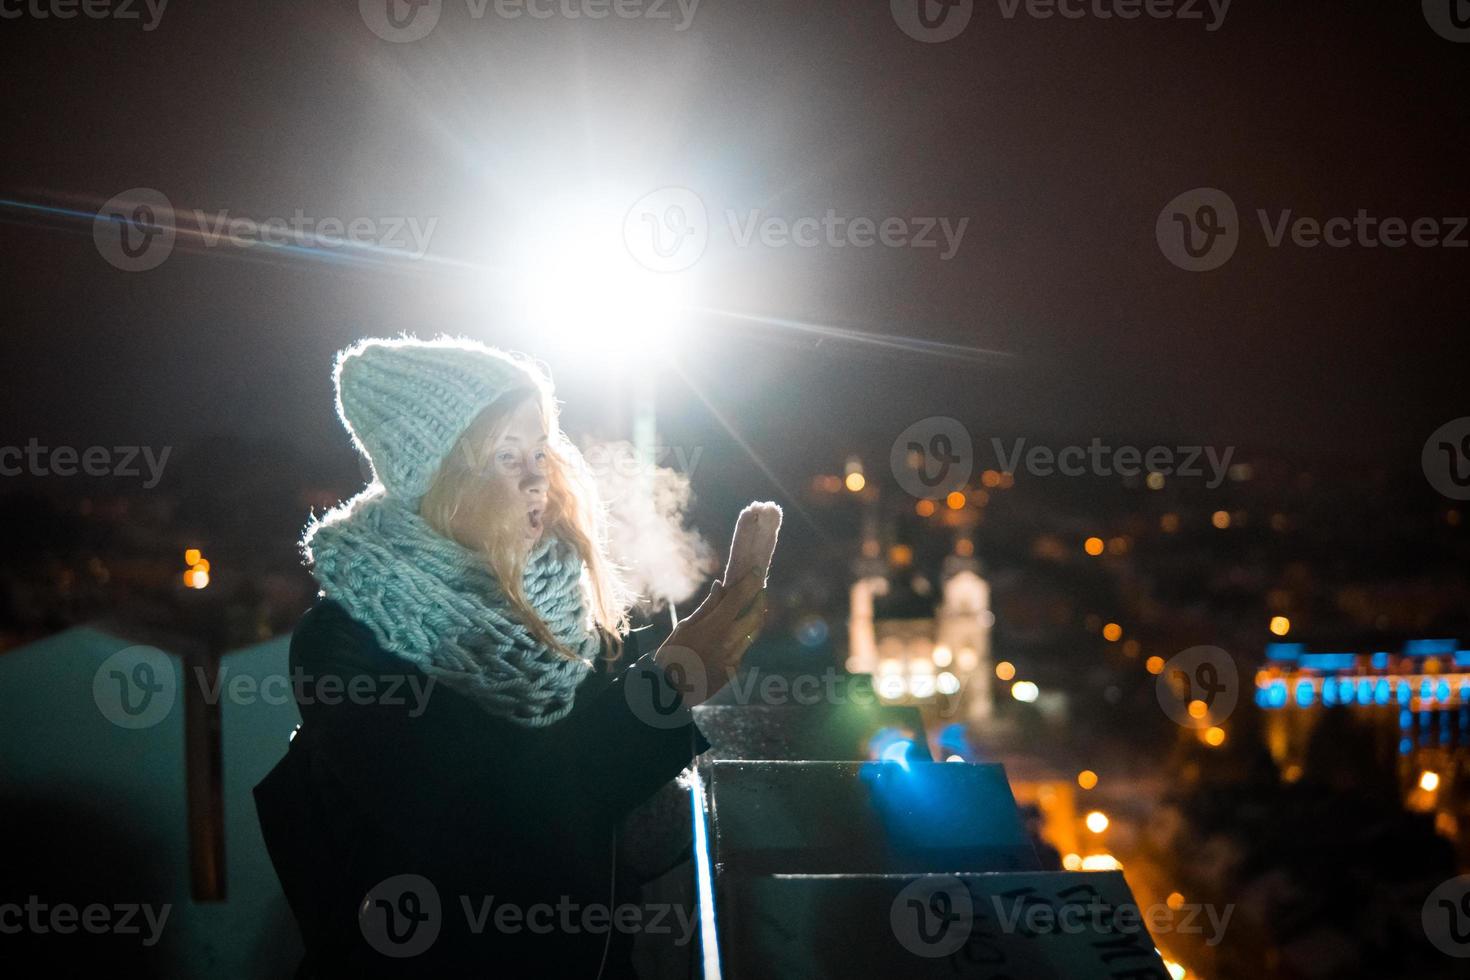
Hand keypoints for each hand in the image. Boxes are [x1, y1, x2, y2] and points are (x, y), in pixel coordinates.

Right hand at [654, 571, 767, 708]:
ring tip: (748, 608)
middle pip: (756, 615)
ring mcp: (734, 658)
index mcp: (714, 628)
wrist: (670, 691)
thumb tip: (720, 586)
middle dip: (760, 600)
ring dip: (754, 618)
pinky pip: (742, 649)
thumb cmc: (672, 655)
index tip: (755, 572)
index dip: (749, 582)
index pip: (738, 599)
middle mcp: (729, 643)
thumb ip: (707, 607)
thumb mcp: (684, 627)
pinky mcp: (734, 670)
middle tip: (760, 590)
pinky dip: (739, 639)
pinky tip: (728, 638)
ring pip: (753, 633)